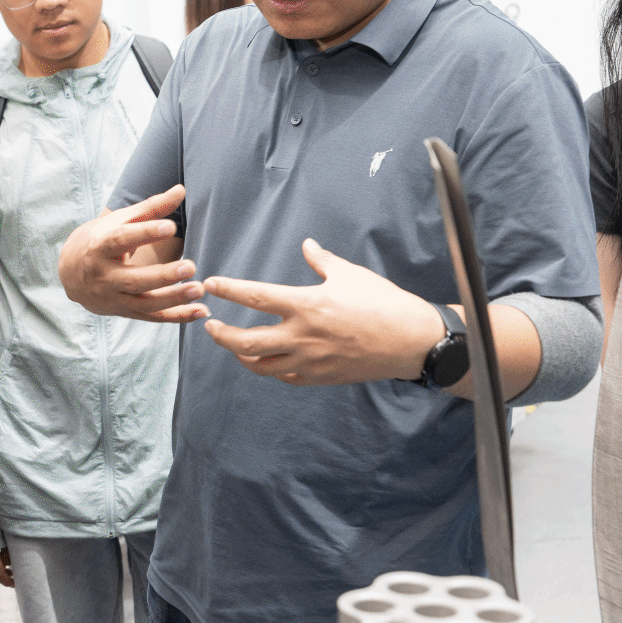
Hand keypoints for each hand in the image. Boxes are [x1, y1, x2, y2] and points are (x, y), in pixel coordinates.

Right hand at [57, 185, 207, 322]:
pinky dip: (177, 316)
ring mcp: (113, 297)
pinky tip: (200, 310)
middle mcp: (104, 276)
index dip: (145, 233)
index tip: (170, 227)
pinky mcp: (125, 312)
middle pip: (134, 279)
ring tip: (199, 289)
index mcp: (100, 246)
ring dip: (174, 299)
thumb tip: (182, 189)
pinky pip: (153, 317)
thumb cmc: (101, 239)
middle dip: (162, 276)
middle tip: (191, 266)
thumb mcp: (120, 221)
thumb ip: (151, 207)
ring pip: (144, 303)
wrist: (69, 273)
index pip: (121, 240)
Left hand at [200, 238, 441, 385]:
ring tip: (233, 345)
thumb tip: (307, 245)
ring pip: (260, 366)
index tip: (211, 284)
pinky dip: (270, 369)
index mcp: (306, 304)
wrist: (411, 341)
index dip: (228, 290)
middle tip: (210, 325)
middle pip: (245, 342)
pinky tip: (267, 359)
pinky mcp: (320, 377)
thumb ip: (322, 261)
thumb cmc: (383, 302)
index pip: (255, 297)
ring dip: (240, 356)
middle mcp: (302, 336)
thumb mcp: (350, 274)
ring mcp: (310, 361)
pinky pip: (285, 377)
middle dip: (220, 335)